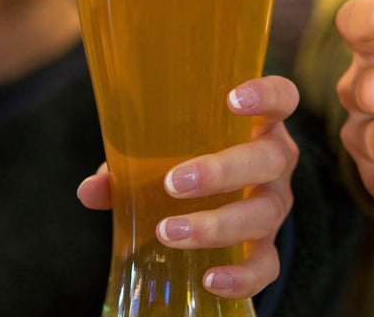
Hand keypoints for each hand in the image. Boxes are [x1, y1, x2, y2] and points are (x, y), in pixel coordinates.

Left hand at [77, 75, 299, 298]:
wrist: (227, 196)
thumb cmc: (195, 158)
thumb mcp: (170, 150)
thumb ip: (134, 163)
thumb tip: (91, 190)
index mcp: (259, 124)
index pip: (282, 97)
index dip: (265, 95)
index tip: (231, 100)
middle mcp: (276, 160)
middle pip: (269, 159)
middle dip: (223, 171)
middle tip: (174, 182)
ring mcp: (276, 203)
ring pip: (264, 213)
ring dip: (217, 224)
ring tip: (169, 231)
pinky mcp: (269, 244)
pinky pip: (267, 263)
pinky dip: (242, 276)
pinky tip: (210, 280)